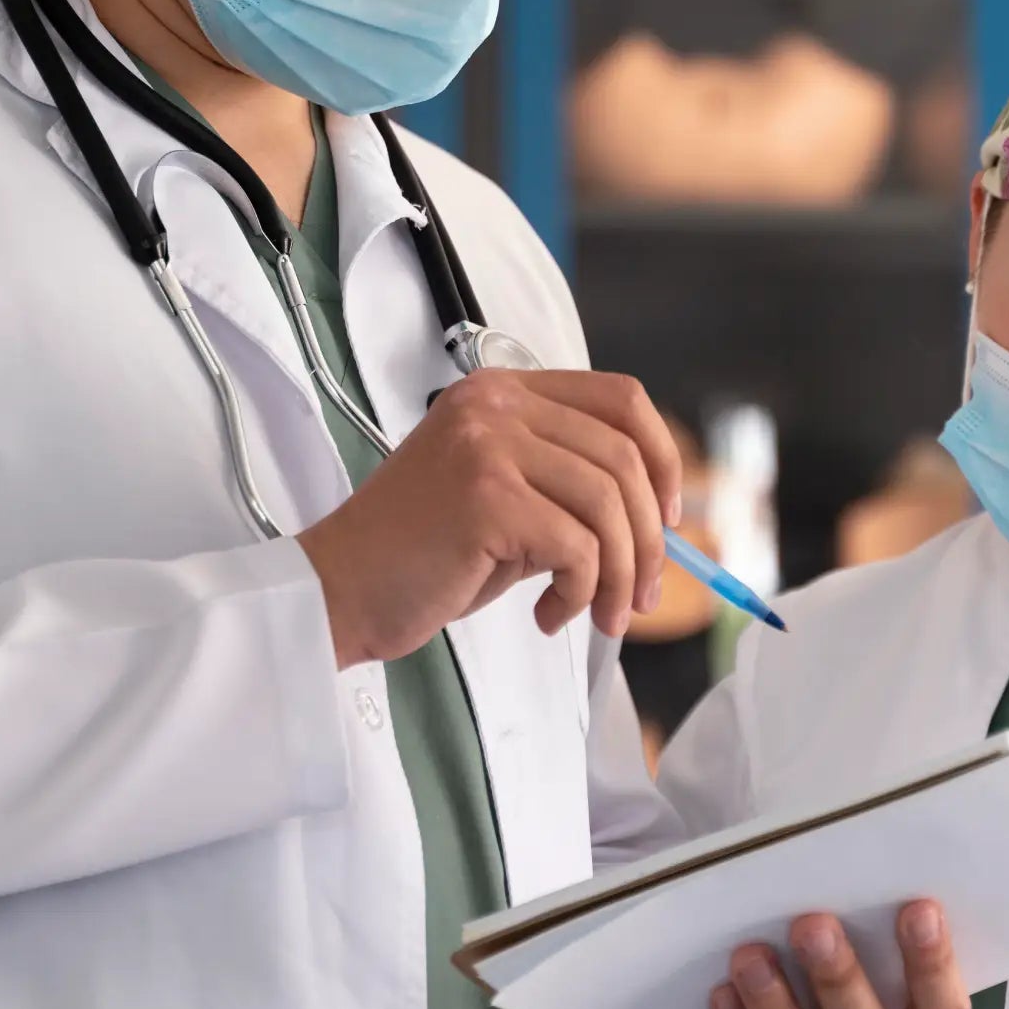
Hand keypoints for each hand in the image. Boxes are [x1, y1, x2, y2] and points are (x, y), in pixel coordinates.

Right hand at [296, 368, 682, 664]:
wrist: (339, 589)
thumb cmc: (418, 555)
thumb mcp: (500, 496)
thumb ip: (564, 484)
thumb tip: (657, 517)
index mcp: (501, 392)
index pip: (620, 399)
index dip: (663, 458)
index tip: (669, 515)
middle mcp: (496, 405)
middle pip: (624, 458)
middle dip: (649, 537)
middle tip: (640, 592)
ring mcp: (489, 446)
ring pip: (608, 506)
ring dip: (619, 574)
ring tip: (601, 615)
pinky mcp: (486, 498)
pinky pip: (577, 548)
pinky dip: (579, 592)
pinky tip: (548, 616)